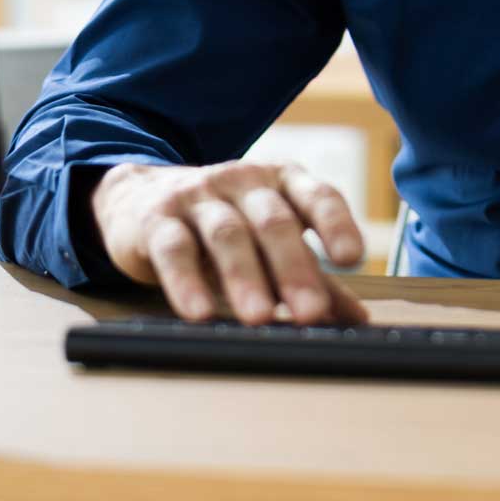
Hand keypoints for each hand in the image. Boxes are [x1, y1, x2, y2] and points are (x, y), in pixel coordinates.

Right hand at [91, 160, 368, 326]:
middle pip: (274, 220)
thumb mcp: (268, 241)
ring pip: (227, 233)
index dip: (336, 223)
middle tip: (310, 312)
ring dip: (244, 277)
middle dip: (293, 267)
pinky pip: (174, 248)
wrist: (141, 197)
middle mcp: (244, 181)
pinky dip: (186, 281)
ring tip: (259, 318)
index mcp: (282, 182)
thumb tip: (357, 319)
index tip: (352, 258)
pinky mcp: (157, 218)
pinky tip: (198, 312)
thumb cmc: (223, 223)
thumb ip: (312, 274)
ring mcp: (200, 195)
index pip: (317, 196)